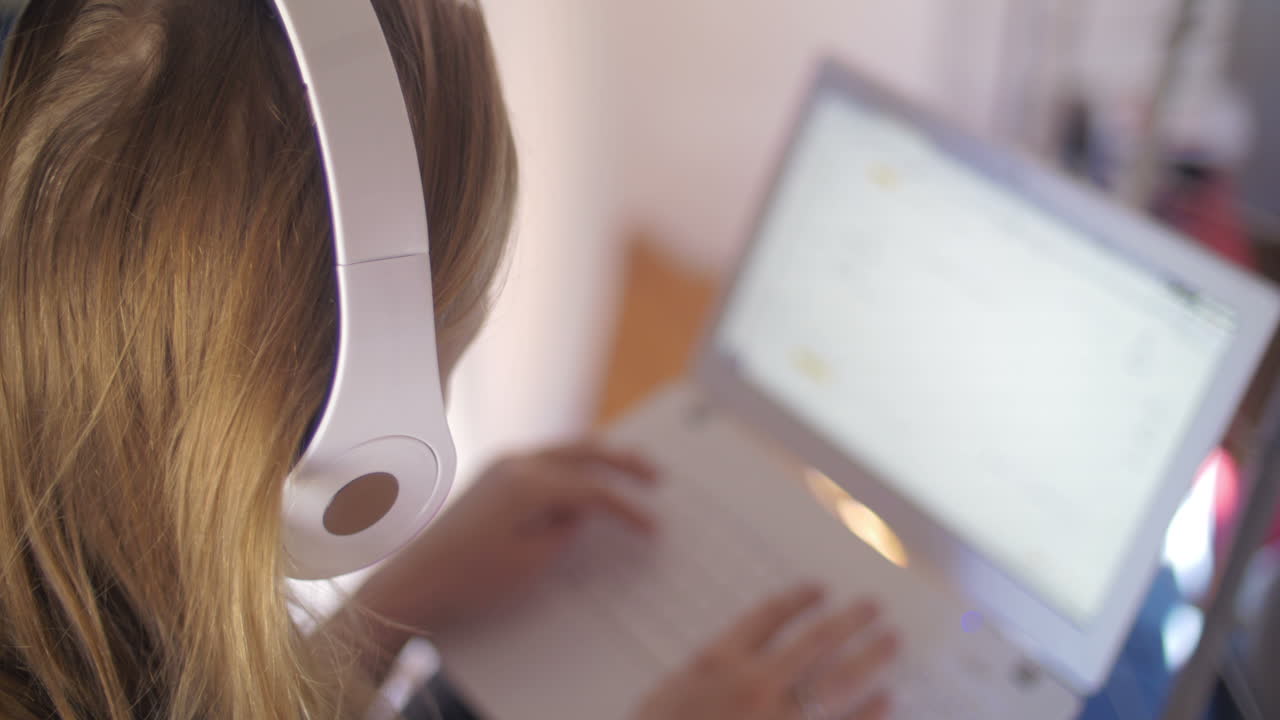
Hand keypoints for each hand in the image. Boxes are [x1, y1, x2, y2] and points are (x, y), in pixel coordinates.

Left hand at [355, 443, 655, 634]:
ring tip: (627, 469)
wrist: (416, 581)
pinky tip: (584, 479)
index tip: (652, 527)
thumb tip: (580, 511)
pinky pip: (544, 460)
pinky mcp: (493, 475)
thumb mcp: (531, 560)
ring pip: (563, 449)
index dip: (627, 508)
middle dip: (622, 461)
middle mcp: (517, 462)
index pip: (594, 490)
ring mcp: (502, 465)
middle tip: (654, 474)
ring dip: (597, 457)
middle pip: (583, 451)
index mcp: (529, 484)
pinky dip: (572, 465)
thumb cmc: (470, 577)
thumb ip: (564, 529)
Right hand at [633, 586, 896, 719]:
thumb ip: (707, 674)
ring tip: (891, 641)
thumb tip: (737, 660)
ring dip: (871, 658)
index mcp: (719, 662)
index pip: (767, 616)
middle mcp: (756, 684)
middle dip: (849, 620)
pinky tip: (886, 701)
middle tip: (873, 606)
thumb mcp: (669, 695)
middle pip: (815, 641)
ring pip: (839, 682)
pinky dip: (870, 714)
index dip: (797, 599)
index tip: (818, 589)